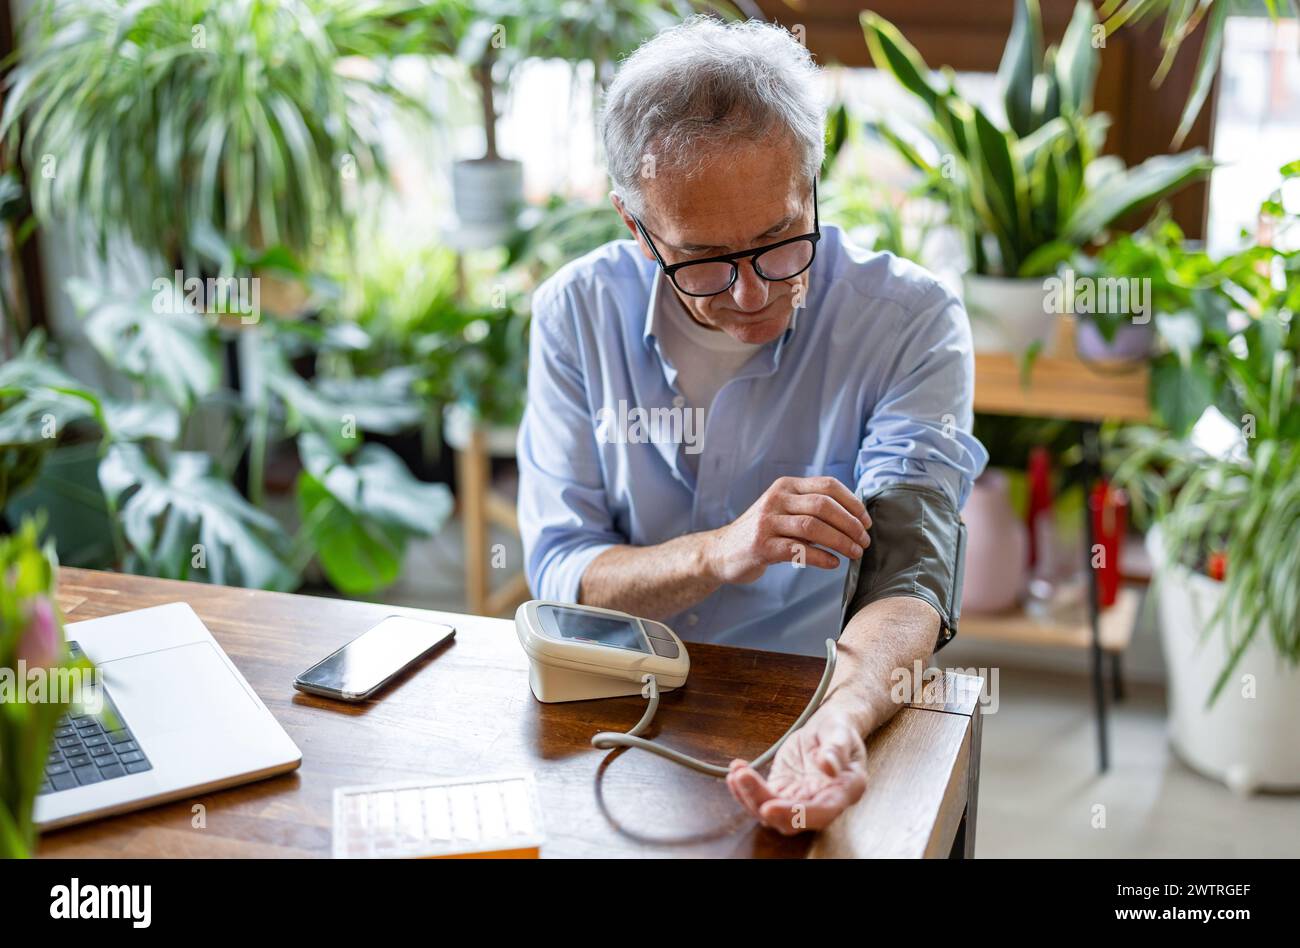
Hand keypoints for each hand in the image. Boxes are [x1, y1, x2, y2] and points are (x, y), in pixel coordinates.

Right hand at [704, 476, 870, 584]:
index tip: (866, 522)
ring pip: (812, 527)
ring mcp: (767, 522)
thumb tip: (855, 520)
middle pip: (823, 505)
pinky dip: (821, 558)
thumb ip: (813, 510)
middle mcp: (776, 499)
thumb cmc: (764, 533)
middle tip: (864, 541)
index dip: (852, 503)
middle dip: (850, 524)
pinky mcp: (761, 546)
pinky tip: (833, 564)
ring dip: (840, 541)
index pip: (828, 485)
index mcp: (787, 486)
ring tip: (855, 553)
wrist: (723, 552)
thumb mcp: (785, 511)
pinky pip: (798, 550)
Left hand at [725, 703, 867, 834]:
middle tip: (742, 777)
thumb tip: (828, 766)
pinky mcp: (783, 791)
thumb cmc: (838, 731)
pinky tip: (735, 770)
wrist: (827, 729)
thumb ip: (837, 749)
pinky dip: (745, 790)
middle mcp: (821, 803)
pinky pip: (762, 799)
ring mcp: (800, 800)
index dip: (795, 815)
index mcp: (844, 791)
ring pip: (771, 812)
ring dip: (749, 796)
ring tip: (737, 771)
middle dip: (761, 803)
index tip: (768, 807)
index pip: (821, 813)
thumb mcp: (841, 732)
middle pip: (790, 820)